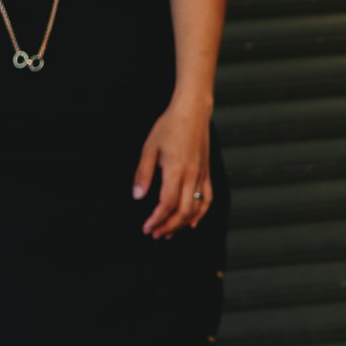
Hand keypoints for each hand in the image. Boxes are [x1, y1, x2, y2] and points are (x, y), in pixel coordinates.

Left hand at [133, 99, 213, 238]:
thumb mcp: (149, 148)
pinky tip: (192, 222)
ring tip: (169, 232)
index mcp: (176, 170)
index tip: (146, 227)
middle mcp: (192, 176)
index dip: (157, 219)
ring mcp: (202, 176)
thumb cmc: (170, 126)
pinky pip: (207, 199)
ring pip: (196, 208)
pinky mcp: (206, 174)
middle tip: (155, 234)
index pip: (167, 204)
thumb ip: (143, 174)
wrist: (192, 112)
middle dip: (169, 227)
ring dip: (182, 224)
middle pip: (183, 211)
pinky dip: (201, 213)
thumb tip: (138, 196)